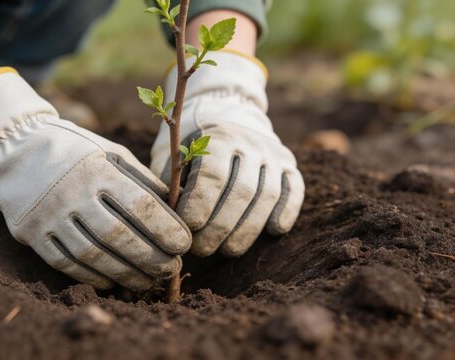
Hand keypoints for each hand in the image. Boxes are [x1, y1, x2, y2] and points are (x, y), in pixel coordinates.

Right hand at [0, 68, 190, 289]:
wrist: (15, 149)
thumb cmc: (76, 151)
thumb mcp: (111, 153)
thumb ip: (142, 180)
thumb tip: (175, 213)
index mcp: (97, 169)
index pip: (140, 205)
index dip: (166, 229)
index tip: (184, 244)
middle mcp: (72, 193)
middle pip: (119, 236)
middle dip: (152, 258)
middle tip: (172, 269)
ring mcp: (49, 216)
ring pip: (94, 255)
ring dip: (127, 274)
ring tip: (149, 282)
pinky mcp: (32, 234)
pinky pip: (67, 263)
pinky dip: (94, 277)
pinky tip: (115, 282)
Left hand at [150, 52, 303, 256]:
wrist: (228, 114)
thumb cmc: (191, 149)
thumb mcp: (175, 157)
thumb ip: (173, 185)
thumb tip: (169, 223)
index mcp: (217, 136)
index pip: (212, 176)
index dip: (200, 207)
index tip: (186, 230)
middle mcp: (249, 142)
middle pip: (240, 191)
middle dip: (219, 227)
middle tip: (201, 250)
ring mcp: (273, 153)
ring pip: (266, 196)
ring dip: (247, 229)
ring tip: (227, 250)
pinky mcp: (291, 165)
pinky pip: (294, 191)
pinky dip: (286, 213)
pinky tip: (271, 232)